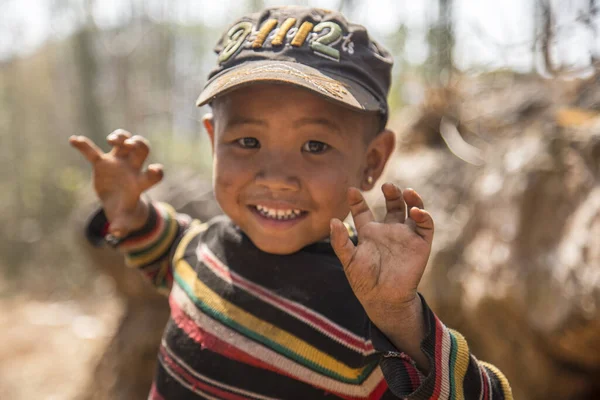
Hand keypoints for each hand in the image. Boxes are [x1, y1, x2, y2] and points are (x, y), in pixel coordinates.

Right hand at [69, 129, 163, 235]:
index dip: (156, 172)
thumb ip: (122, 225)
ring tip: (111, 140)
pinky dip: (83, 146)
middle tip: (130, 145)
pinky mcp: (102, 163)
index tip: (153, 169)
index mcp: (141, 182)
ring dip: (120, 137)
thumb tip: (118, 233)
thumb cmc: (124, 210)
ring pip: (124, 142)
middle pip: (142, 149)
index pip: (155, 174)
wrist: (116, 203)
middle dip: (138, 144)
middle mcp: (132, 168)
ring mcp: (118, 163)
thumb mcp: (123, 219)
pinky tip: (73, 140)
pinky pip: (92, 152)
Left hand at [330, 184, 433, 365]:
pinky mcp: (420, 244)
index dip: (357, 200)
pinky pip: (426, 225)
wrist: (383, 299)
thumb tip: (332, 220)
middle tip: (387, 186)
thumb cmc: (364, 281)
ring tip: (405, 191)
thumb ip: (340, 241)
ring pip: (411, 209)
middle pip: (392, 204)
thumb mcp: (348, 260)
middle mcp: (388, 231)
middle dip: (391, 192)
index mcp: (369, 233)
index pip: (363, 211)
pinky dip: (423, 215)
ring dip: (411, 198)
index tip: (351, 190)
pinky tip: (415, 211)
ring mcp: (405, 236)